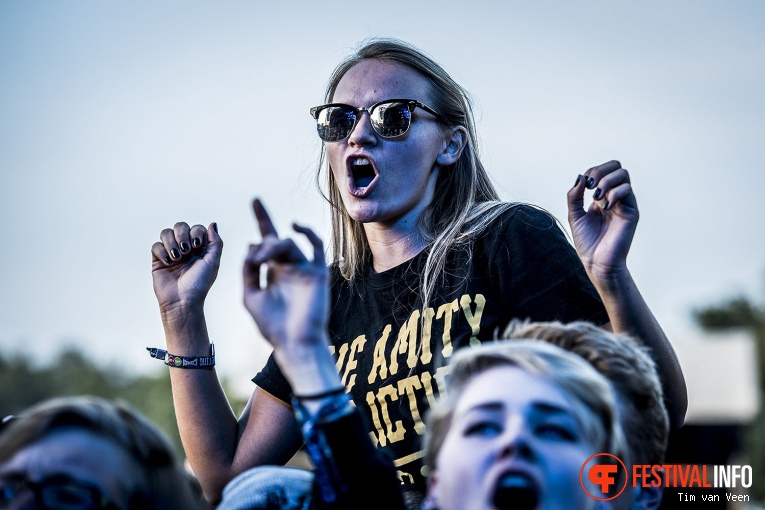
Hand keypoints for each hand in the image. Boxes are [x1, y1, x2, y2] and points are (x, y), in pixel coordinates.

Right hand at [151, 222, 222, 312]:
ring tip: (177, 257)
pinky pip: (156, 245)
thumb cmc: (200, 283)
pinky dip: (162, 252)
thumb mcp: (213, 261)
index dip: (195, 232)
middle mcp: (186, 249)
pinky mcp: (158, 260)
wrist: (182, 301)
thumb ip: (215, 242)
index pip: (196, 228)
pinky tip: (169, 263)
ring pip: (165, 233)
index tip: (197, 246)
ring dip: (171, 243)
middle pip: (180, 226)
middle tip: (186, 250)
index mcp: (200, 248)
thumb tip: (212, 224)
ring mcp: (171, 253)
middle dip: (182, 235)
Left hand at [242, 199, 327, 351]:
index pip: (266, 241)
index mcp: (272, 272)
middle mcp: (288, 267)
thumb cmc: (272, 326)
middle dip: (263, 244)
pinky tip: (294, 227)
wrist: (294, 343)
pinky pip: (316, 246)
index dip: (262, 219)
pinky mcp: (317, 272)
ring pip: (288, 244)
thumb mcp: (251, 296)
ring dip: (273, 246)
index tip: (255, 200)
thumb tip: (251, 245)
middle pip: (276, 240)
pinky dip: (307, 234)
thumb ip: (248, 271)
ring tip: (263, 258)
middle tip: (256, 258)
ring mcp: (304, 268)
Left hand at [567, 160, 637, 279]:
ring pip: (623, 175)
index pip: (603, 171)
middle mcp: (614, 197)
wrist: (597, 263)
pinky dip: (614, 193)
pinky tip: (604, 207)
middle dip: (601, 171)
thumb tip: (580, 177)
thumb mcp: (574, 215)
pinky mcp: (631, 211)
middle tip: (591, 186)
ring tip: (596, 197)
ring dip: (606, 181)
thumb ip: (574, 196)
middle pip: (616, 167)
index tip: (583, 186)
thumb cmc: (587, 243)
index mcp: (601, 197)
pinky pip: (627, 190)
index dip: (592, 171)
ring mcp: (624, 203)